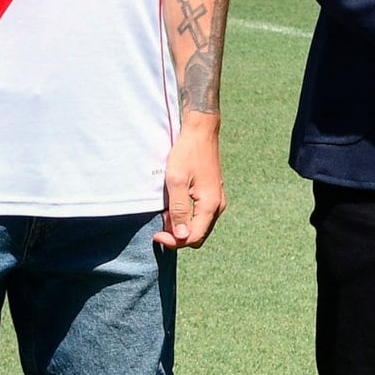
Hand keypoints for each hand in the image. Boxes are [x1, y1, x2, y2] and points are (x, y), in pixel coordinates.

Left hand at [159, 115, 224, 251]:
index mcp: (210, 205)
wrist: (201, 132)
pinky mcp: (213, 194)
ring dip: (182, 227)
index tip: (156, 235)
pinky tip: (174, 207)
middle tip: (159, 228)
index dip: (174, 242)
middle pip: (199, 235)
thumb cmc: (187, 154)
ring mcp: (217, 200)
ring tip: (165, 214)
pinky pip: (202, 216)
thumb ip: (179, 210)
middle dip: (178, 237)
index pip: (193, 237)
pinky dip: (188, 217)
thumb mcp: (176, 181)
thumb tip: (181, 237)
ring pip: (200, 226)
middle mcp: (218, 206)